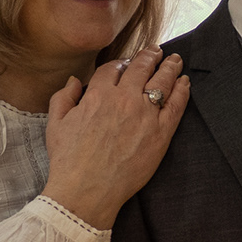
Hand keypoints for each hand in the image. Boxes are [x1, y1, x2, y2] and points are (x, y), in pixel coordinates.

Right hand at [40, 48, 190, 228]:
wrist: (87, 190)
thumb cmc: (69, 160)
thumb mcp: (56, 124)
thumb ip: (63, 97)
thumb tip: (75, 81)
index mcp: (98, 95)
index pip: (113, 68)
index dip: (121, 63)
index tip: (126, 63)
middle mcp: (124, 99)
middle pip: (141, 68)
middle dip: (150, 56)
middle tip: (157, 51)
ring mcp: (145, 115)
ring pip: (162, 81)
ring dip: (169, 66)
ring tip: (175, 59)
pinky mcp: (161, 133)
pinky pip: (176, 105)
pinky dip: (182, 90)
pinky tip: (185, 82)